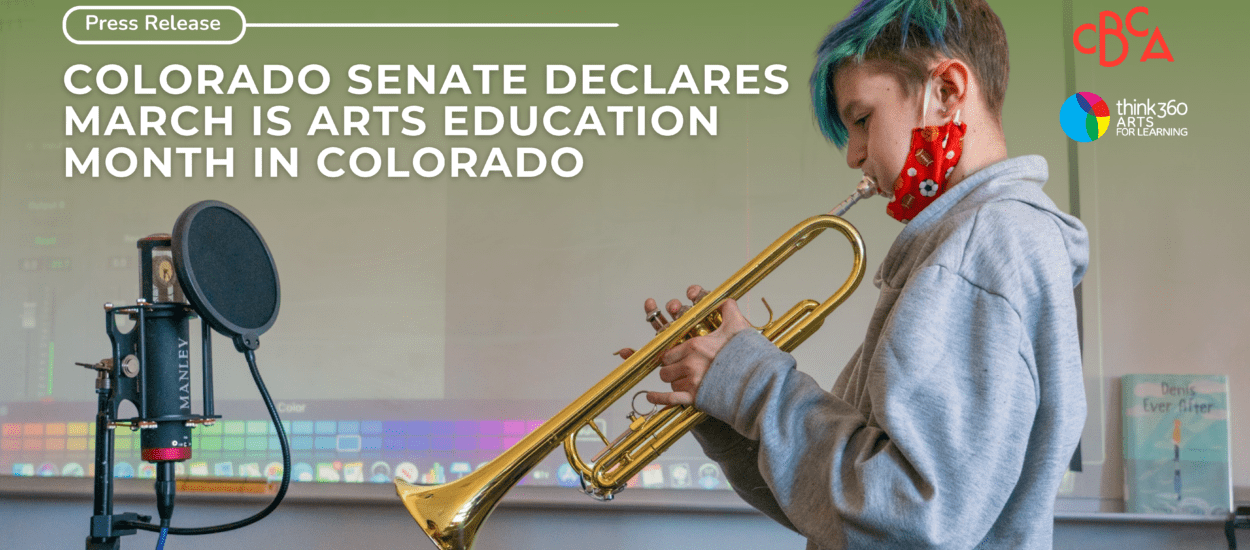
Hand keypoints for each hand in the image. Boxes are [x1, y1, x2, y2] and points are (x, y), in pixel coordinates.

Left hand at [614, 285, 752, 406]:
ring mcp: (692, 382)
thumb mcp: (738, 325)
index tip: (675, 355)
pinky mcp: (696, 398)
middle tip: (681, 368)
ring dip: (675, 381)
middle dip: (671, 367)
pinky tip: (650, 396)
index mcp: (695, 345)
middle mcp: (690, 363)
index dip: (671, 354)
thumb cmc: (748, 354)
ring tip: (687, 380)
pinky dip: (658, 398)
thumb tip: (723, 299)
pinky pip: (670, 398)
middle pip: (666, 367)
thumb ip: (727, 308)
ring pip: (670, 382)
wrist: (759, 379)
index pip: (668, 351)